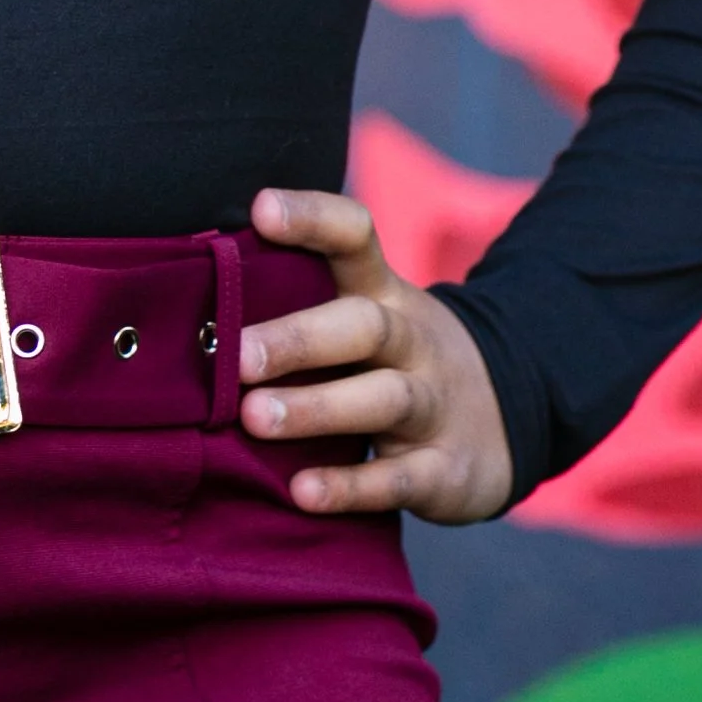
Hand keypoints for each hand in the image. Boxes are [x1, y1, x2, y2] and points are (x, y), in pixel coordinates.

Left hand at [239, 187, 513, 522]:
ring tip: (254, 420)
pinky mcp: (446, 469)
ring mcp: (434, 404)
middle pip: (363, 324)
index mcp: (384, 293)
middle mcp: (411, 340)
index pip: (356, 236)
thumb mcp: (368, 316)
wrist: (511, 414)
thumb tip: (190, 296)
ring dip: (317, 408)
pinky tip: (302, 492)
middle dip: (299, 337)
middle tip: (236, 355)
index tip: (260, 209)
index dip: (312, 218)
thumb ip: (301, 302)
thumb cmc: (396, 359)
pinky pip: (400, 478)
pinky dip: (351, 487)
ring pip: (382, 398)